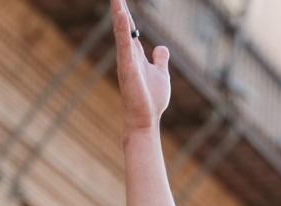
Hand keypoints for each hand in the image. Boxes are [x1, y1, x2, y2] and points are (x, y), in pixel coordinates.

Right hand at [112, 0, 170, 135]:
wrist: (145, 118)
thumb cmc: (151, 99)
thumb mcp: (161, 74)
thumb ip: (160, 60)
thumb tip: (161, 47)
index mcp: (136, 55)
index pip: (130, 29)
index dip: (127, 14)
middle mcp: (129, 54)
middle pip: (124, 25)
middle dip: (120, 8)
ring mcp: (127, 59)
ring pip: (122, 30)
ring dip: (119, 12)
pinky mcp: (127, 65)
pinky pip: (124, 42)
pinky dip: (122, 26)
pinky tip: (121, 12)